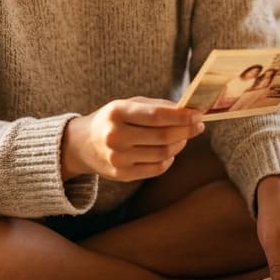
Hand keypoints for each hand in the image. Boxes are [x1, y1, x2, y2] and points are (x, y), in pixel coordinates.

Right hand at [61, 98, 204, 181]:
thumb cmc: (111, 120)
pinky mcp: (122, 175)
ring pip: (163, 154)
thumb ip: (156, 106)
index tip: (198, 114)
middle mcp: (115, 136)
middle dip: (186, 131)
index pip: (156, 115)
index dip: (181, 116)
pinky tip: (169, 151)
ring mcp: (118, 158)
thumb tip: (187, 111)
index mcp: (116, 112)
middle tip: (198, 126)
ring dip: (179, 144)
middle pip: (163, 136)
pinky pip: (156, 168)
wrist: (81, 144)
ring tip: (183, 137)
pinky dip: (169, 159)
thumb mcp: (127, 105)